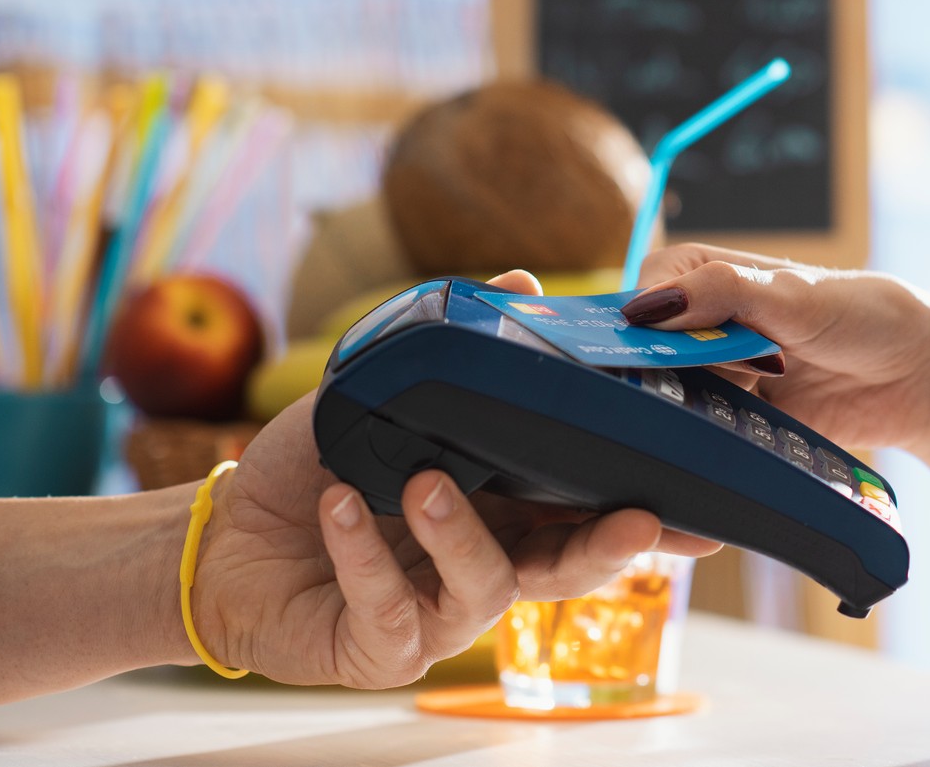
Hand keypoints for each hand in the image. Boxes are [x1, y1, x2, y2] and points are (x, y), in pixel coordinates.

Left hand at [190, 270, 719, 687]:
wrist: (226, 533)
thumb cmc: (322, 464)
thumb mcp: (388, 391)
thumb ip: (457, 346)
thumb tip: (521, 282)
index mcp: (507, 507)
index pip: (589, 511)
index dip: (650, 516)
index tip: (703, 512)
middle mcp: (488, 562)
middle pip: (569, 568)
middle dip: (610, 549)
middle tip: (635, 520)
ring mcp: (438, 612)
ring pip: (487, 590)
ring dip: (461, 534)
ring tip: (424, 484)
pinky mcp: (380, 647)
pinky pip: (390, 604)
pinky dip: (365, 552)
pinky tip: (340, 508)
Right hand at [632, 244, 929, 454]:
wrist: (916, 375)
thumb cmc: (862, 312)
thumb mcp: (793, 295)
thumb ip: (723, 293)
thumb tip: (650, 306)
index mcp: (706, 274)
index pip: (643, 294)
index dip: (649, 321)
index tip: (676, 343)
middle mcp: (702, 324)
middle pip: (648, 351)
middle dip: (664, 371)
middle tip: (714, 379)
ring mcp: (717, 375)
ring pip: (669, 396)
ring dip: (688, 407)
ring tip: (736, 404)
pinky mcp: (735, 420)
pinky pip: (701, 434)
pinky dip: (708, 438)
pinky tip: (730, 436)